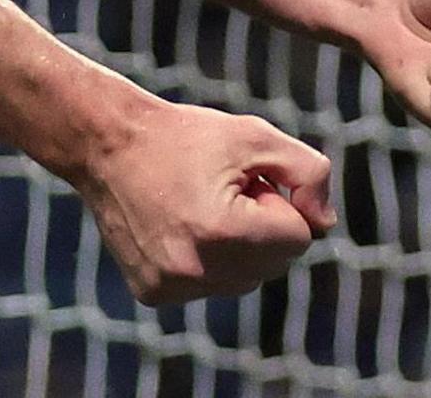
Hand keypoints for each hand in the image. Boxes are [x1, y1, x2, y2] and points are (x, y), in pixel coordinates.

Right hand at [64, 98, 335, 306]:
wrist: (106, 144)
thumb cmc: (185, 136)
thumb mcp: (256, 136)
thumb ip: (310, 174)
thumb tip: (324, 225)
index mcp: (224, 231)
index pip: (298, 237)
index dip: (276, 200)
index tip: (242, 180)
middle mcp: (197, 269)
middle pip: (274, 264)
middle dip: (260, 227)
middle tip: (219, 190)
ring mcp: (172, 287)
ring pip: (243, 280)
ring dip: (236, 247)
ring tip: (198, 207)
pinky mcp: (154, 294)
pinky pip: (208, 286)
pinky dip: (204, 260)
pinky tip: (177, 227)